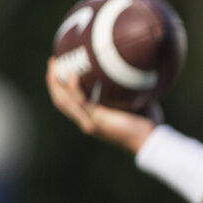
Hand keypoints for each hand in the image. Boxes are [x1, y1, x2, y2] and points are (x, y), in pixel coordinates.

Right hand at [46, 57, 162, 152]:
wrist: (150, 140)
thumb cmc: (146, 123)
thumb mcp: (133, 100)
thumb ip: (126, 87)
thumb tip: (133, 66)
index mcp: (92, 115)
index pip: (69, 100)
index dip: (61, 84)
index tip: (59, 65)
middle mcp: (87, 119)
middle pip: (60, 100)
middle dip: (53, 80)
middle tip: (53, 61)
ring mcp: (90, 121)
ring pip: (64, 102)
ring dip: (57, 83)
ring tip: (56, 64)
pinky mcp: (97, 122)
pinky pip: (81, 104)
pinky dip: (75, 89)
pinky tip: (74, 75)